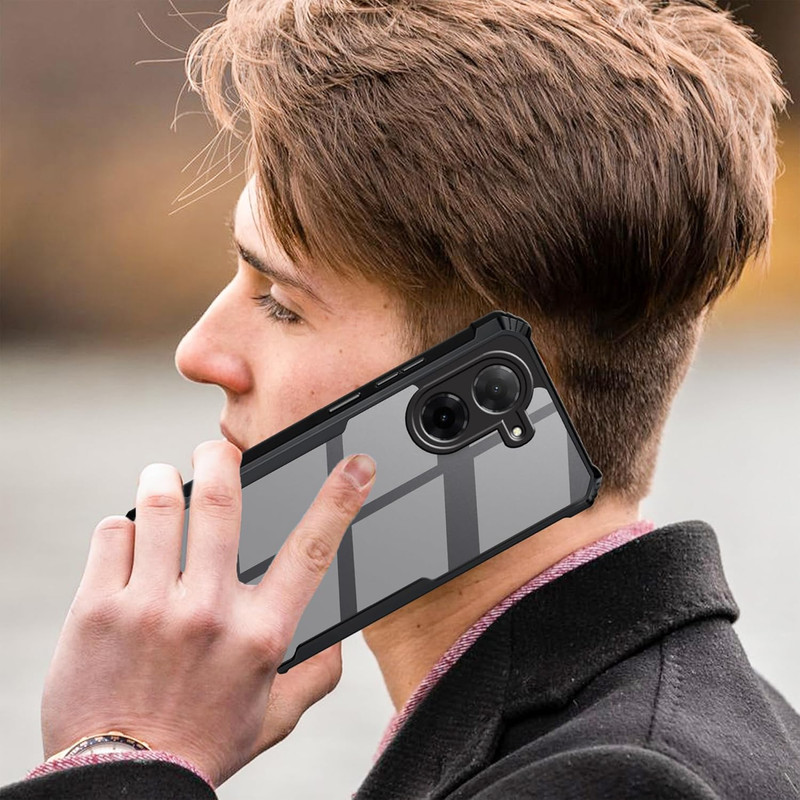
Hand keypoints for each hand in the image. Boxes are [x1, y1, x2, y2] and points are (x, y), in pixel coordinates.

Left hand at [40, 440, 375, 787]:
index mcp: (261, 634)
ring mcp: (150, 607)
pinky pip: (113, 533)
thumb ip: (316, 674)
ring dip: (164, 480)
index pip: (311, 550)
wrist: (124, 782)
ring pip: (160, 504)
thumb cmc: (202, 743)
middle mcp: (209, 612)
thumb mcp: (275, 716)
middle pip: (222, 501)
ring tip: (164, 482)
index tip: (356, 465)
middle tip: (217, 449)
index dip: (340, 500)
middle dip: (221, 457)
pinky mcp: (98, 608)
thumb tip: (338, 637)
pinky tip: (130, 541)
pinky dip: (124, 526)